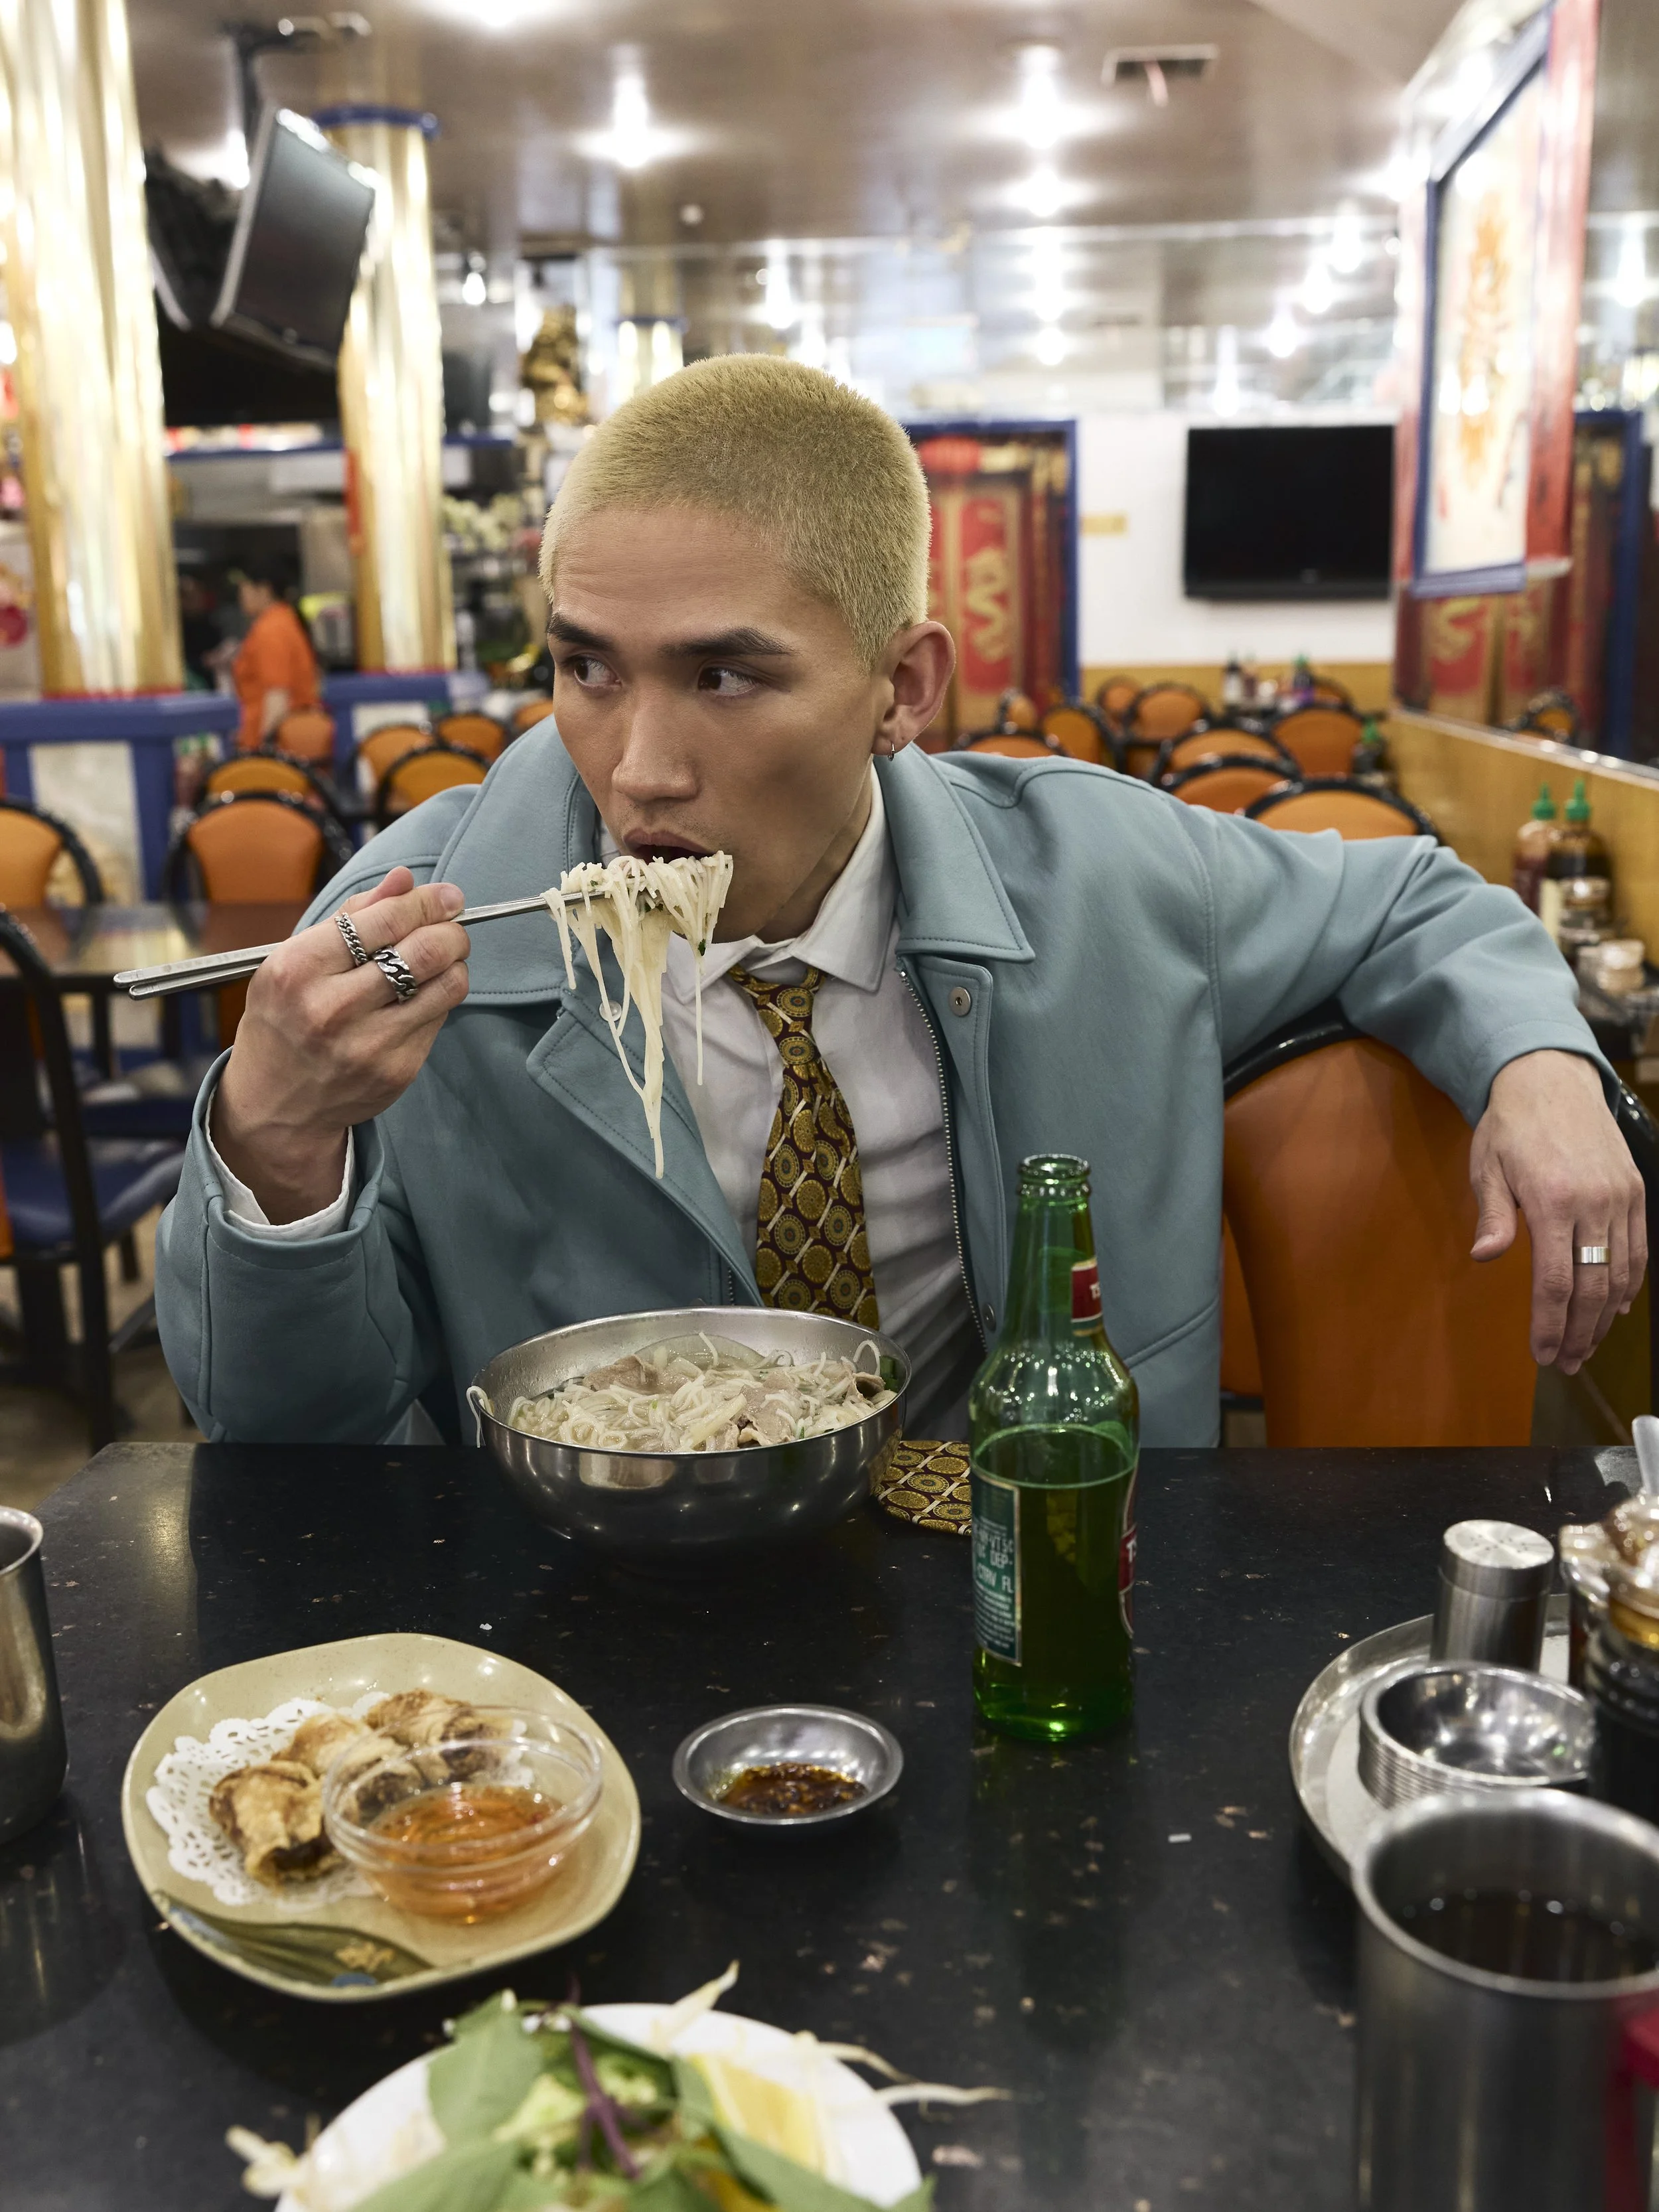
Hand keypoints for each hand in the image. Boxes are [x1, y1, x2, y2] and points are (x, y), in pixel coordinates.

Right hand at [213, 867, 468, 1222]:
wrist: (275, 1105)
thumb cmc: (284, 1019)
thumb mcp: (295, 960)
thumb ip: (351, 915)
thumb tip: (404, 880)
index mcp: (299, 969)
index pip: (385, 920)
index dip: (426, 901)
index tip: (447, 896)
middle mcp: (332, 1008)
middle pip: (424, 951)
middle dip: (451, 930)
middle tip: (452, 925)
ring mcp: (368, 1045)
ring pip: (446, 985)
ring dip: (454, 963)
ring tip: (441, 958)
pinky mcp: (397, 1070)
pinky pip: (439, 1018)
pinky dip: (439, 998)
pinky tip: (421, 996)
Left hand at [1469, 1049, 1646, 1373]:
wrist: (1552, 1079)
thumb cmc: (1511, 1126)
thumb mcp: (1487, 1166)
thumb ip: (1494, 1215)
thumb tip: (1485, 1257)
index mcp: (1552, 1200)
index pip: (1554, 1281)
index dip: (1550, 1325)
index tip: (1541, 1354)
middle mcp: (1594, 1203)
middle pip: (1592, 1288)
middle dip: (1578, 1333)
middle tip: (1564, 1363)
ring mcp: (1621, 1198)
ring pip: (1620, 1275)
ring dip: (1603, 1318)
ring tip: (1585, 1347)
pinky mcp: (1635, 1191)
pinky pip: (1637, 1251)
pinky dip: (1627, 1285)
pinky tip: (1613, 1310)